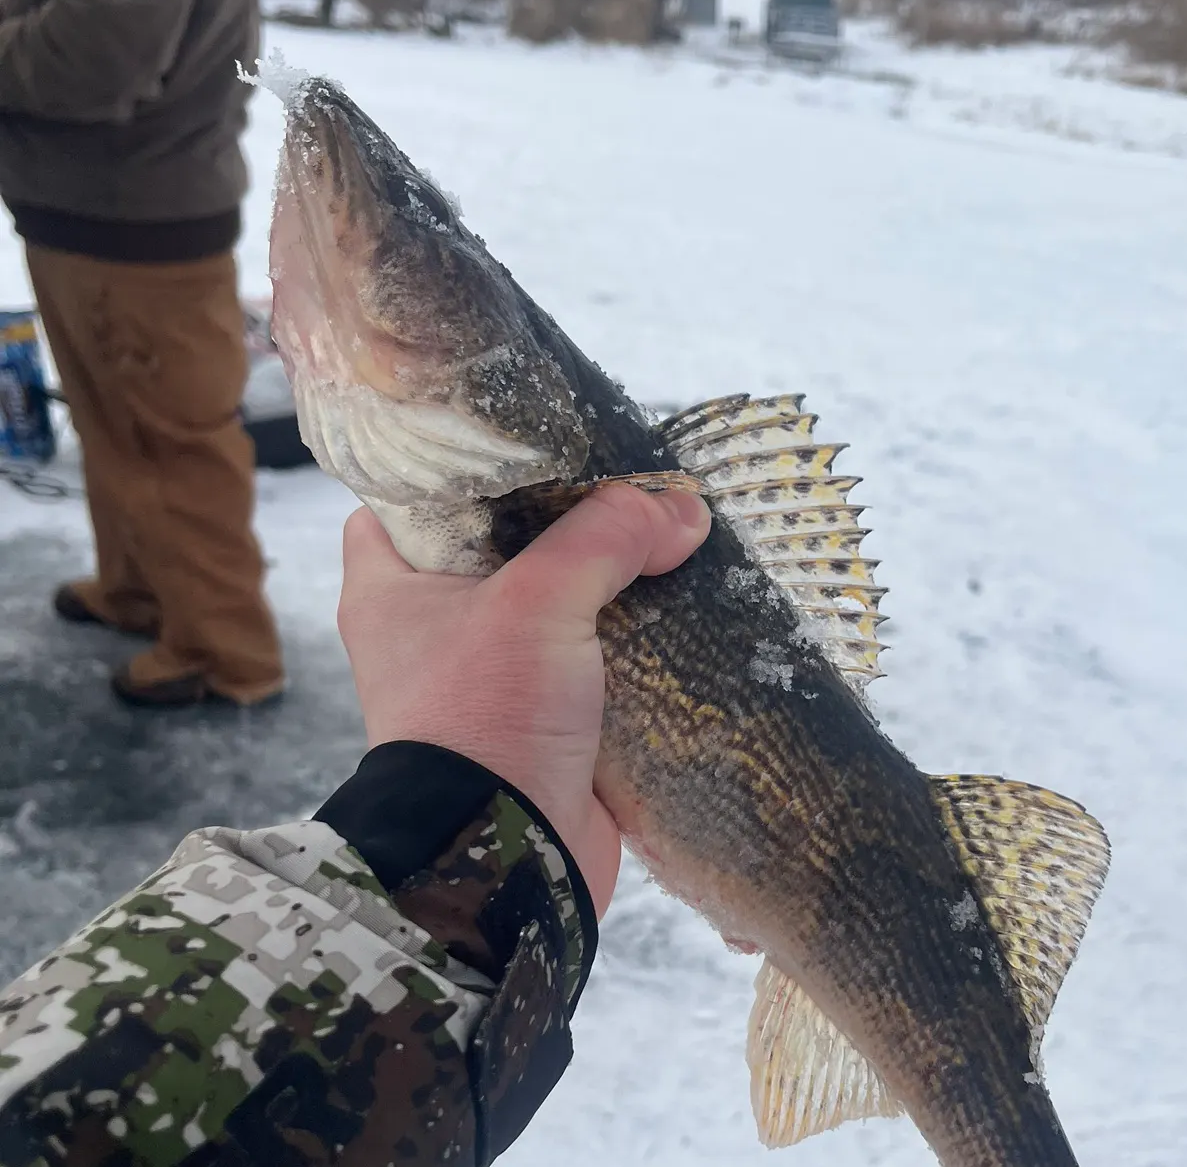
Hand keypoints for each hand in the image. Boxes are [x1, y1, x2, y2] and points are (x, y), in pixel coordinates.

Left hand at [338, 485, 711, 913]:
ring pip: (551, 598)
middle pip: (498, 543)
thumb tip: (683, 508)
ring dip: (604, 576)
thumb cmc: (485, 716)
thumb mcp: (540, 602)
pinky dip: (626, 632)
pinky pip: (587, 654)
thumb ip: (608, 537)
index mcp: (390, 589)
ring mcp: (487, 673)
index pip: (407, 497)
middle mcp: (431, 626)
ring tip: (660, 528)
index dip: (461, 463)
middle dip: (562, 515)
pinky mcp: (541, 715)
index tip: (528, 437)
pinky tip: (674, 596)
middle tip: (618, 477)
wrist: (508, 860)